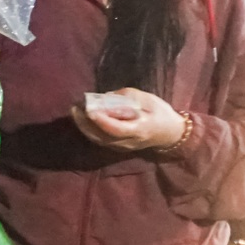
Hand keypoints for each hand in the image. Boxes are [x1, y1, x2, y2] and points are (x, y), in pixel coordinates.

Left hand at [71, 88, 186, 151]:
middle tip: (75, 108)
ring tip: (75, 112)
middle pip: (103, 137)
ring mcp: (122, 147)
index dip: (102, 120)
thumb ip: (127, 97)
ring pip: (99, 140)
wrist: (169, 133)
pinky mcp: (118, 147)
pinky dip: (90, 131)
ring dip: (84, 127)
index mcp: (139, 129)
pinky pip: (100, 140)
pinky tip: (83, 120)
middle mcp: (129, 141)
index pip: (117, 129)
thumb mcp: (148, 99)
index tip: (89, 109)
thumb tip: (105, 96)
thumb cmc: (160, 113)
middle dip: (86, 123)